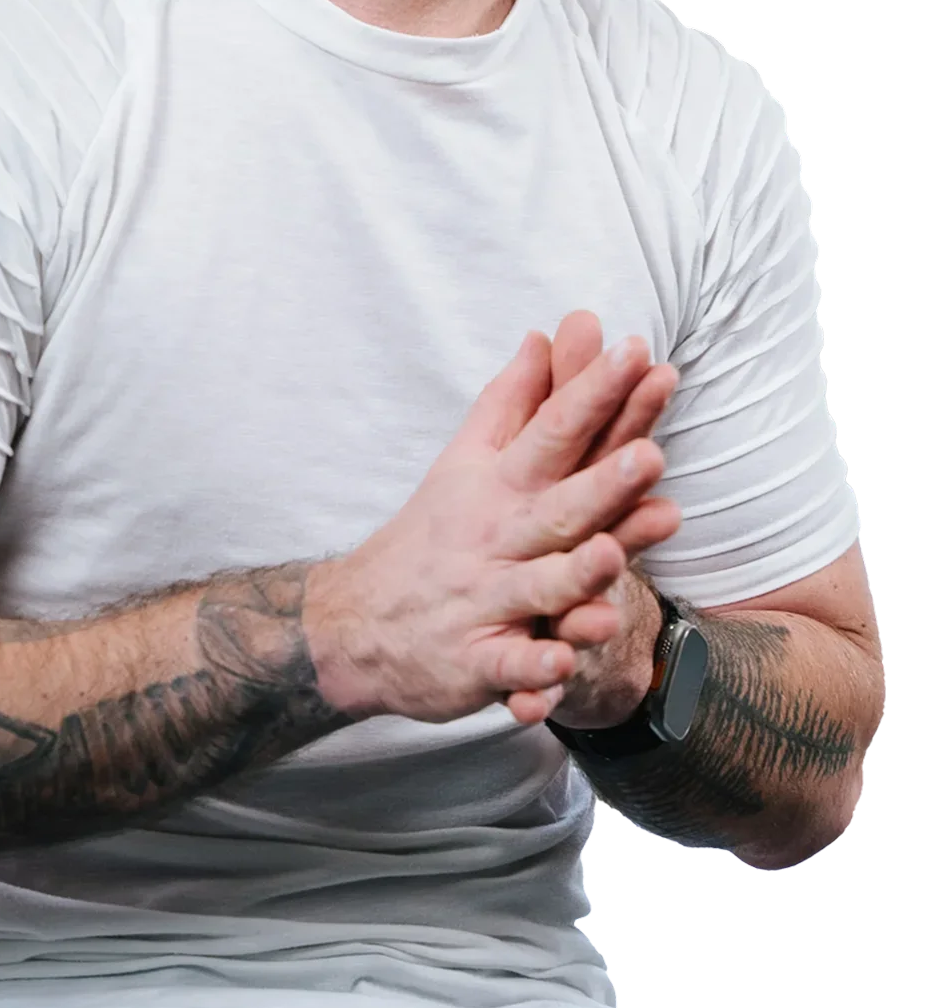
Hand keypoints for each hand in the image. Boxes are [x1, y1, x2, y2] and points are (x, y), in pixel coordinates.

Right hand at [305, 317, 680, 727]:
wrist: (356, 621)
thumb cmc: (430, 535)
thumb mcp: (464, 461)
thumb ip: (512, 402)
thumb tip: (545, 335)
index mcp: (499, 486)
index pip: (553, 431)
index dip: (594, 393)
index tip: (636, 351)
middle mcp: (496, 540)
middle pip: (556, 508)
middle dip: (603, 484)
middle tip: (650, 455)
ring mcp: (485, 602)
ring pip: (537, 588)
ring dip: (576, 575)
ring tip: (614, 555)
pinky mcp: (475, 663)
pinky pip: (507, 669)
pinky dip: (532, 671)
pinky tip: (561, 662)